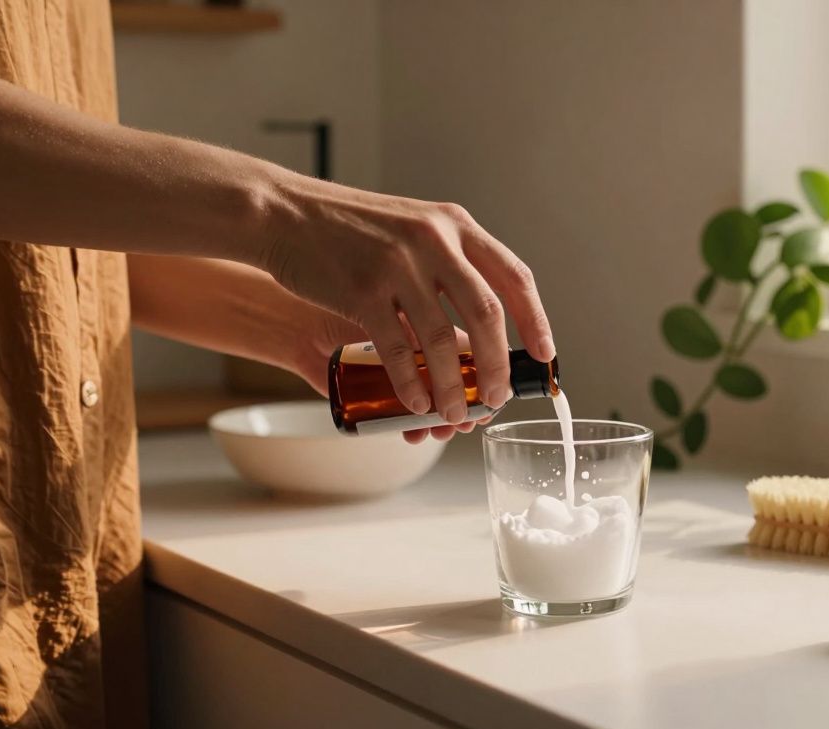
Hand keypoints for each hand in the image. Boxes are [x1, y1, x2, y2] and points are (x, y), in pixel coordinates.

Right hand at [259, 181, 553, 426]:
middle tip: (497, 397)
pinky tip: (415, 403)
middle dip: (497, 366)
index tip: (545, 354)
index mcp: (454, 225)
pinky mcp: (362, 291)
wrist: (283, 213)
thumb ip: (447, 262)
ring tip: (455, 415)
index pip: (514, 276)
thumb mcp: (412, 226)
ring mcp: (398, 265)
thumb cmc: (348, 228)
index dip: (536, 320)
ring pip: (442, 340)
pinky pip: (398, 349)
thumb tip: (478, 327)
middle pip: (487, 315)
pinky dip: (411, 383)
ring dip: (453, 387)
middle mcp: (433, 241)